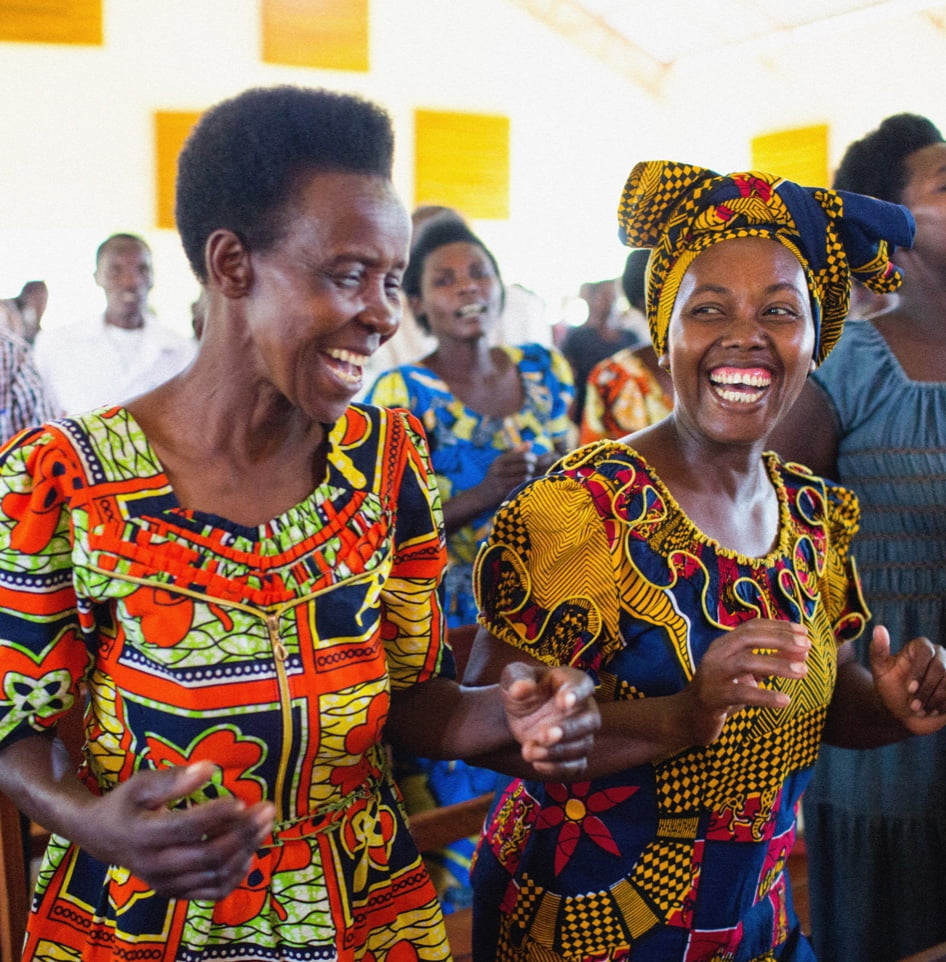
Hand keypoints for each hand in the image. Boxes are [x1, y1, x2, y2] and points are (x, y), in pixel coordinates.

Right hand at [76, 761, 274, 899]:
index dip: (217, 815)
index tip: (241, 799)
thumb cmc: (127, 804)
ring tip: (265, 824)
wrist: (104, 838)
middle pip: (207, 856)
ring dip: (246, 850)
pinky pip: (213, 892)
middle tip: (267, 809)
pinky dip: (236, 875)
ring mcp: (165, 884)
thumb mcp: (141, 783)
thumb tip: (210, 768)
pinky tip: (250, 852)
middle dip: (242, 832)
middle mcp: (154, 865)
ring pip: (214, 876)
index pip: (186, 828)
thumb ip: (174, 779)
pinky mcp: (175, 893)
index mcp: (143, 835)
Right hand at [479, 443, 536, 505]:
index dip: (530, 457)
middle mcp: (498, 470)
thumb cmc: (497, 475)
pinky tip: (526, 485)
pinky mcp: (502, 492)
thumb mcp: (502, 462)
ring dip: (530, 478)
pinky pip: (519, 488)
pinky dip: (525, 486)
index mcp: (499, 460)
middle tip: (534, 469)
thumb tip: (530, 442)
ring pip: (524, 478)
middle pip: (524, 467)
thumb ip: (516, 452)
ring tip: (531, 477)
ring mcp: (500, 482)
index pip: (519, 456)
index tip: (535, 458)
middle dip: (532, 468)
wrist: (482, 494)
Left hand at [499, 662, 599, 778]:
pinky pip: (576, 766)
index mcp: (572, 681)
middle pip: (590, 720)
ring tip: (528, 750)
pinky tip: (537, 763)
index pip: (583, 685)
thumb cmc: (521, 688)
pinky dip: (558, 768)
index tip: (564, 702)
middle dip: (568, 730)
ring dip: (557, 752)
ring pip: (582, 746)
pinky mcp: (575, 754)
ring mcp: (582, 733)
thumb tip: (521, 688)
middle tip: (543, 734)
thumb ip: (517, 679)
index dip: (576, 694)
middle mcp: (584, 707)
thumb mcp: (513, 676)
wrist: (518, 713)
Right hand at [683, 620, 810, 744]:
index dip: (778, 627)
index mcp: (723, 645)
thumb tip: (800, 652)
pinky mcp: (713, 698)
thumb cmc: (722, 692)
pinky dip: (765, 696)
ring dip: (777, 665)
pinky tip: (785, 700)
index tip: (803, 632)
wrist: (688, 717)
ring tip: (803, 671)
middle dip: (780, 640)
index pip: (752, 627)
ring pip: (745, 662)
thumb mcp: (745, 674)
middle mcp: (716, 655)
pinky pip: (741, 694)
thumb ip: (767, 662)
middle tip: (806, 647)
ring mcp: (712, 675)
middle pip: (749, 638)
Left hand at [870, 625, 945, 734]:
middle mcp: (939, 655)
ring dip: (934, 699)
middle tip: (913, 706)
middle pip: (940, 668)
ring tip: (920, 710)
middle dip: (925, 689)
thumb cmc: (890, 688)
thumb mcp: (880, 670)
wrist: (902, 712)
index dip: (919, 670)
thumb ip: (878, 650)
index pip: (925, 651)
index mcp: (920, 647)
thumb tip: (879, 628)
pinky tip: (932, 711)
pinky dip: (944, 705)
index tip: (909, 689)